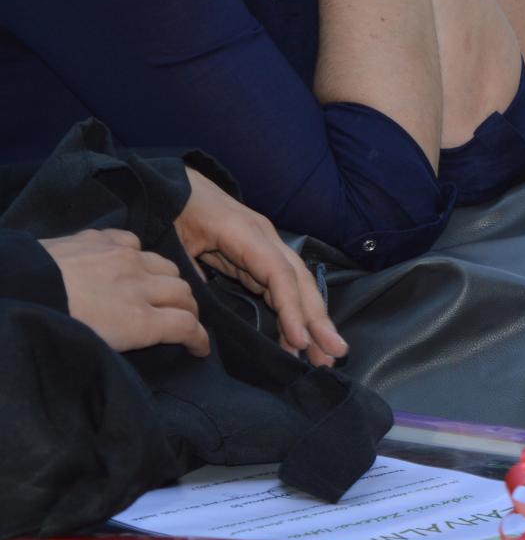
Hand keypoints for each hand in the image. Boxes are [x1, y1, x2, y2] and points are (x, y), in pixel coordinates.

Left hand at [43, 229, 208, 356]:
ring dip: (169, 282)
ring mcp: (123, 258)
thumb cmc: (50, 325)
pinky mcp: (103, 239)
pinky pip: (135, 243)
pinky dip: (138, 256)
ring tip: (159, 292)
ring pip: (167, 266)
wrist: (14, 288)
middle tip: (181, 321)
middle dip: (189, 311)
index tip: (200, 347)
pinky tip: (127, 263)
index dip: (200, 339)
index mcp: (138, 320)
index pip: (188, 327)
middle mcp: (140, 285)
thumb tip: (143, 343)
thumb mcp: (92, 349)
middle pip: (185, 295)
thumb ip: (127, 343)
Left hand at [176, 170, 349, 367]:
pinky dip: (295, 313)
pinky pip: (284, 287)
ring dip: (314, 320)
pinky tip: (301, 336)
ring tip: (327, 353)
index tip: (300, 340)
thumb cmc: (175, 209)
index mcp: (247, 234)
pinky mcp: (260, 258)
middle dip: (319, 319)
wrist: (176, 186)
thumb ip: (191, 274)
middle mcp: (266, 240)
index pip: (279, 274)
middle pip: (300, 281)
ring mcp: (266, 248)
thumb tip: (201, 312)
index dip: (292, 308)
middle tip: (334, 353)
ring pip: (298, 285)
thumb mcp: (175, 241)